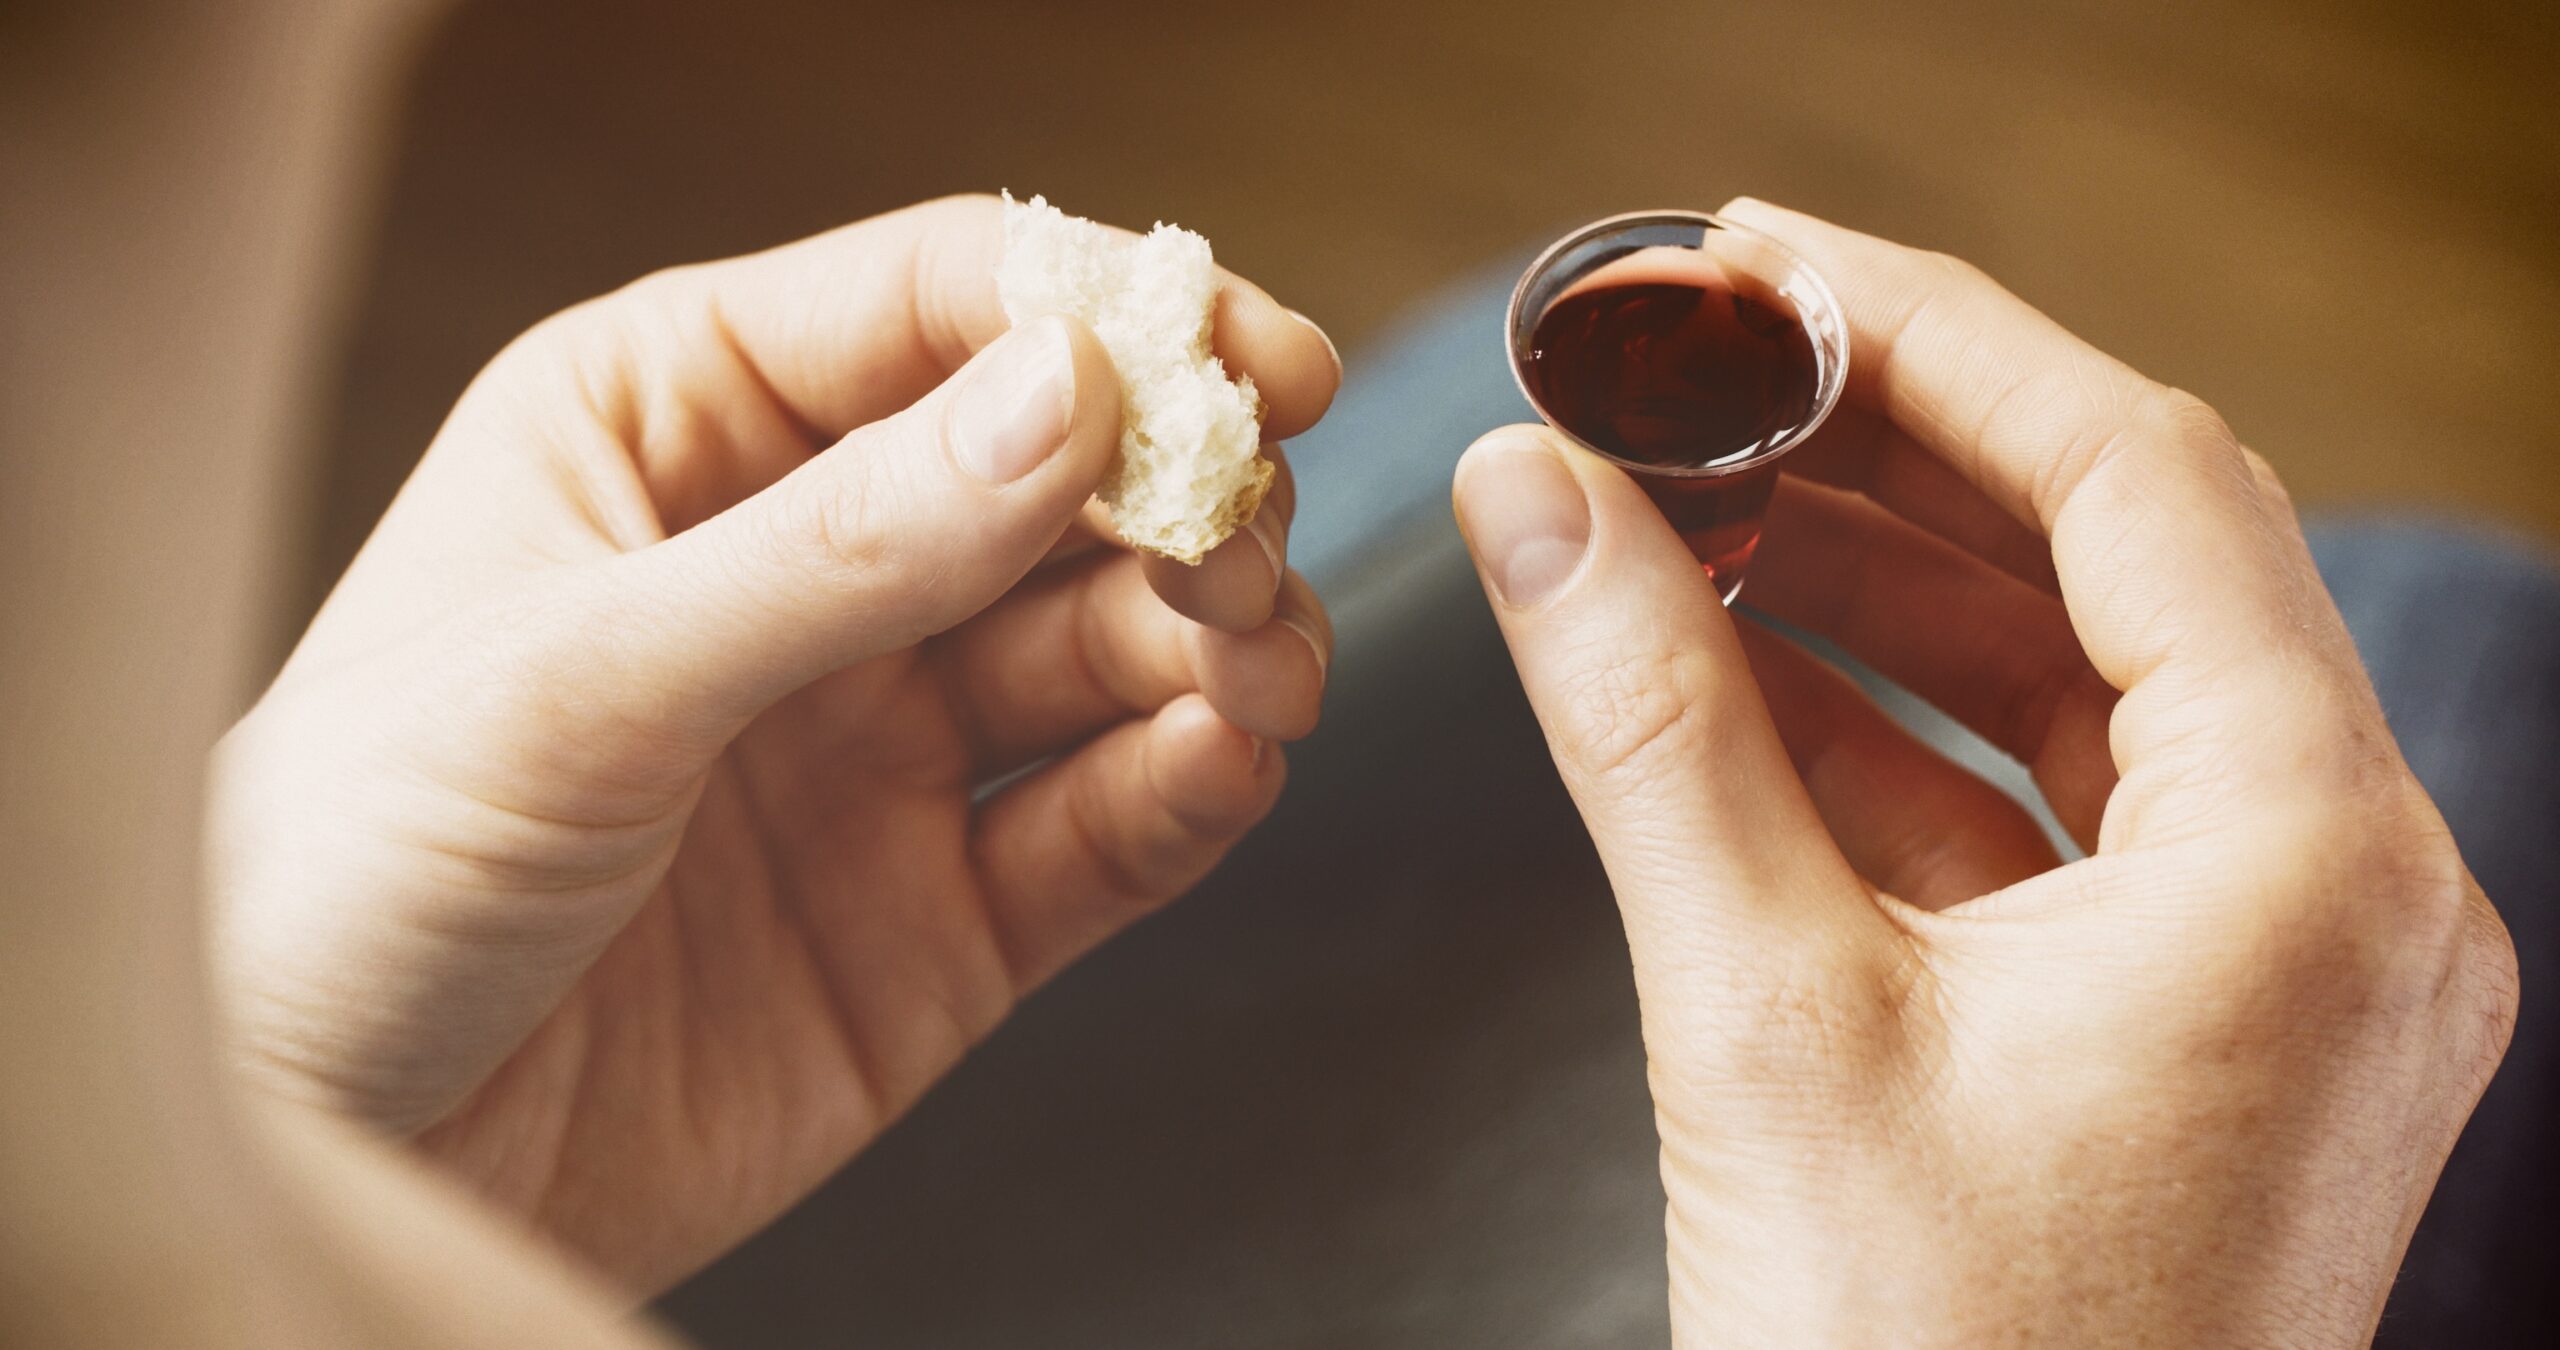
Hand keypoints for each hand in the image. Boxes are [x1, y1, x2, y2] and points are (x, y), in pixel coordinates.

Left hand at [208, 195, 1339, 1291]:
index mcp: (672, 434)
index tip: (1240, 356)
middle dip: (1175, 494)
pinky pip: (1101, 831)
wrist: (331, 1169)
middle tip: (1241, 534)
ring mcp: (875, 750)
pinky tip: (1216, 762)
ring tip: (1260, 659)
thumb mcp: (577, 681)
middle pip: (1054, 479)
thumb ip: (839, 549)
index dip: (1100, 316)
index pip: (926, 315)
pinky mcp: (935, 918)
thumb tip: (1065, 401)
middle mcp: (797, 576)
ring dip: (1212, 639)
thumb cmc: (342, 880)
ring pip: (1108, 650)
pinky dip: (1185, 789)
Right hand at [1453, 200, 2516, 1345]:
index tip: (1756, 261)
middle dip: (1893, 453)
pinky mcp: (2201, 1033)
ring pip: (2085, 687)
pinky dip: (1898, 736)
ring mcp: (2288, 970)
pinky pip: (2055, 818)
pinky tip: (1734, 676)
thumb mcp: (1762, 1017)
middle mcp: (2353, 895)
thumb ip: (1646, 722)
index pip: (2137, 481)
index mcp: (2315, 864)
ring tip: (1689, 507)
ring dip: (1882, 588)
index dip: (1930, 334)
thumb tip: (1532, 495)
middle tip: (1700, 371)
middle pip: (2124, 562)